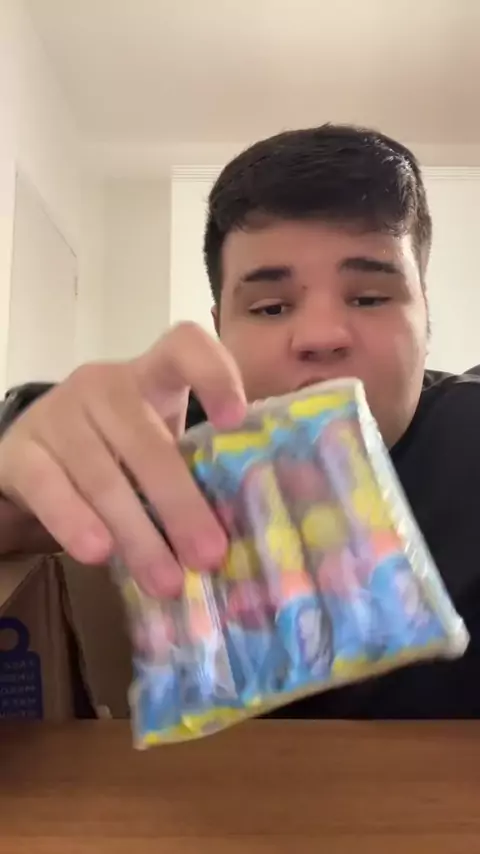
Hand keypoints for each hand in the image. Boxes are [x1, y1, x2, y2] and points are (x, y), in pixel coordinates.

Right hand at [0, 323, 246, 595]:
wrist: (31, 458)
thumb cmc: (114, 451)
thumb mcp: (155, 445)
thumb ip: (192, 471)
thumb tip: (238, 539)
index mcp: (150, 376)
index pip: (184, 348)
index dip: (214, 374)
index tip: (235, 421)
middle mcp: (104, 385)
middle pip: (147, 441)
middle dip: (181, 505)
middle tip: (209, 556)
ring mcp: (58, 414)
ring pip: (103, 476)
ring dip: (138, 534)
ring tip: (166, 580)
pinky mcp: (21, 451)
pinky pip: (50, 488)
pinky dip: (75, 522)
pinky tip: (99, 554)